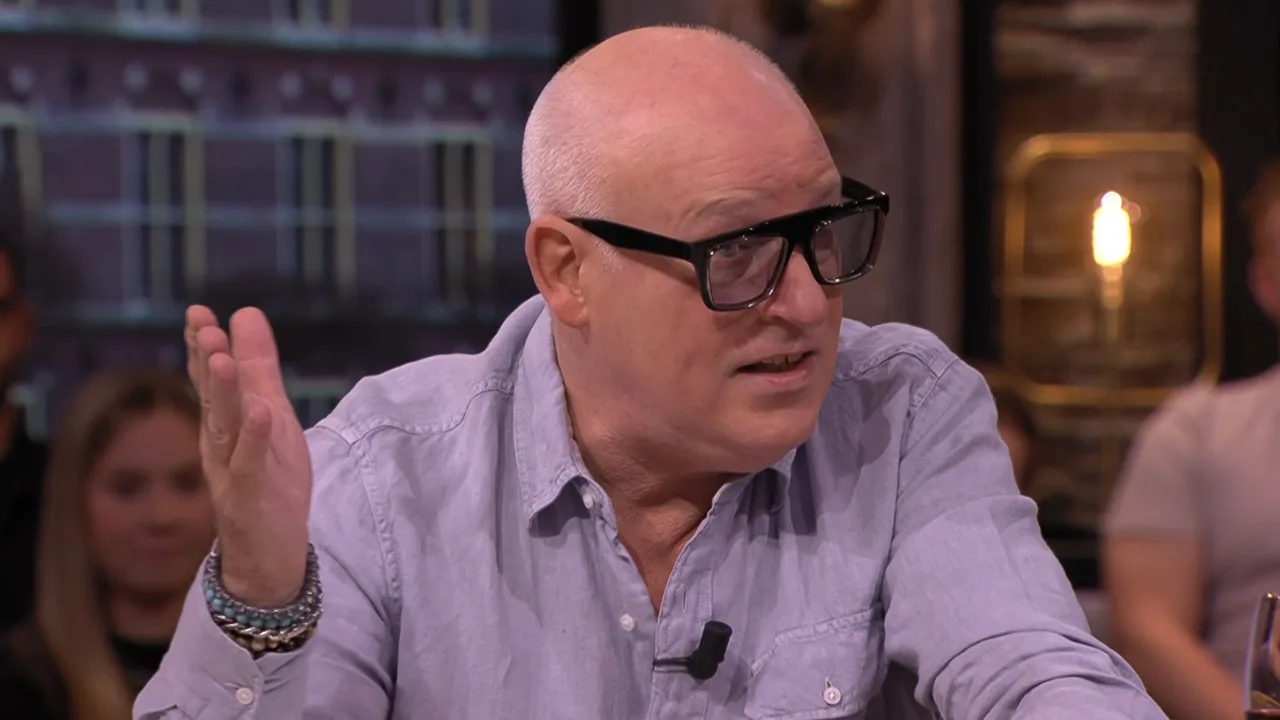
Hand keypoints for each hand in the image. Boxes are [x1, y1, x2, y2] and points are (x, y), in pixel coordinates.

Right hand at [186, 305, 311, 606]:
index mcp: (225, 423)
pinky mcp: (250, 497)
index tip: (199, 312)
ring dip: (223, 393)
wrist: (270, 553)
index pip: (211, 380)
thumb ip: (258, 368)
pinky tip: (261, 413)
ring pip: (225, 428)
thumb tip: (245, 314)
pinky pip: (250, 466)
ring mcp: (231, 472)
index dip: (204, 347)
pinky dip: (255, 440)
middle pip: (211, 398)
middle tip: (202, 325)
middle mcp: (221, 444)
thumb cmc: (270, 479)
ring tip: (222, 358)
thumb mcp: (271, 415)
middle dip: (206, 361)